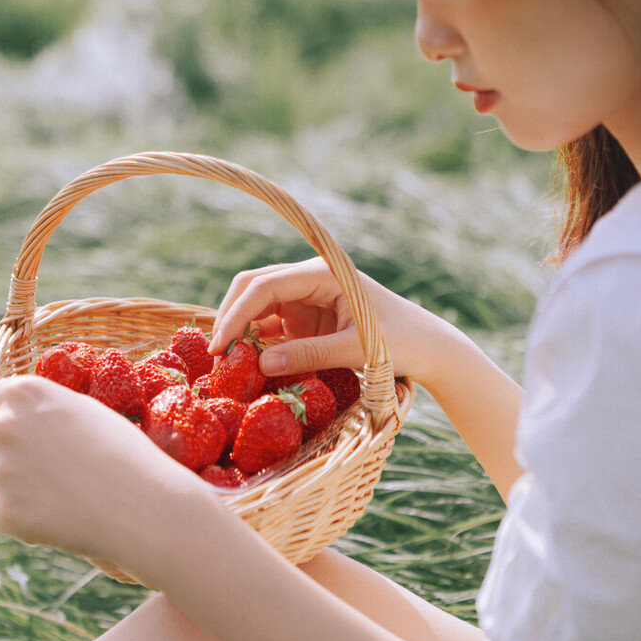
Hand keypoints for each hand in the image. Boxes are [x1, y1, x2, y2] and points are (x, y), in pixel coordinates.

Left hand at [0, 375, 210, 565]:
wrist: (145, 503)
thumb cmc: (123, 453)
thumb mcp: (80, 410)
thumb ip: (35, 409)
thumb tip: (0, 415)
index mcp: (24, 392)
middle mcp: (5, 425)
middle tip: (17, 466)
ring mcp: (3, 470)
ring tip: (39, 491)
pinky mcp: (6, 512)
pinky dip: (5, 518)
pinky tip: (38, 515)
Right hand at [209, 258, 452, 389]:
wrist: (426, 346)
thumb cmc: (401, 342)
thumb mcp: (357, 350)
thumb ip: (311, 354)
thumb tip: (261, 363)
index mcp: (322, 274)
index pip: (264, 286)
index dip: (236, 315)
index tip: (220, 348)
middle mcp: (307, 279)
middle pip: (251, 288)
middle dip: (229, 317)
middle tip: (214, 357)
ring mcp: (304, 298)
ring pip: (255, 307)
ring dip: (239, 332)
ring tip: (224, 366)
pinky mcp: (304, 318)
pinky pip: (269, 326)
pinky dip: (254, 344)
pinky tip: (244, 367)